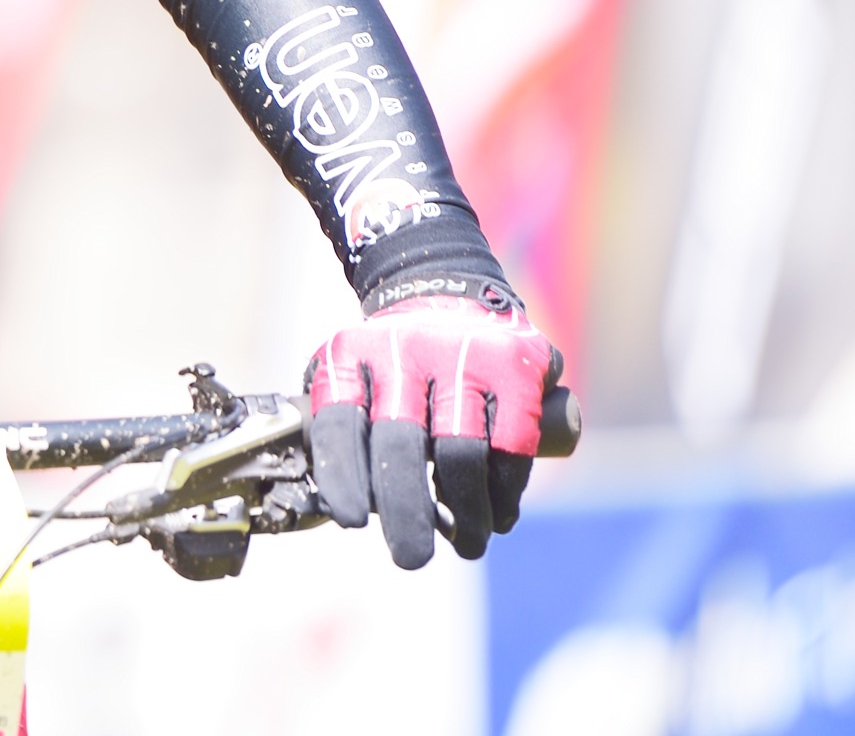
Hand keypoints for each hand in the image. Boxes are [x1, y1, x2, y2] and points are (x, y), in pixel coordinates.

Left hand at [305, 287, 559, 567]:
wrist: (449, 295)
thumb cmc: (393, 364)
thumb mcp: (354, 377)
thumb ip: (349, 432)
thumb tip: (350, 513)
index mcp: (349, 356)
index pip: (339, 420)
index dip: (343, 474)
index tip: (350, 520)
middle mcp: (403, 351)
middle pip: (401, 444)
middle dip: (405, 512)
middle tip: (409, 558)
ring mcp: (463, 356)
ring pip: (462, 453)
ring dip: (466, 513)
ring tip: (466, 544)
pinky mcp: (515, 367)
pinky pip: (511, 446)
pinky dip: (504, 493)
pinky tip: (497, 516)